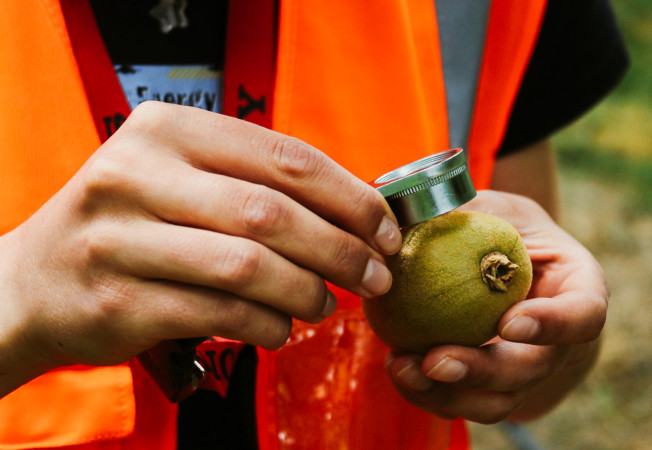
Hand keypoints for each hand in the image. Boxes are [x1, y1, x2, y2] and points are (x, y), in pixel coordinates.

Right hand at [0, 102, 400, 395]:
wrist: (32, 281)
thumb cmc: (130, 224)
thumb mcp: (180, 177)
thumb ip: (255, 182)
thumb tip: (356, 212)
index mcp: (167, 129)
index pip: (285, 157)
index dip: (350, 196)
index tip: (386, 229)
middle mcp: (137, 174)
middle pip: (273, 213)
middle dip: (342, 250)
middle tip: (376, 274)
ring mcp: (121, 239)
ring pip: (249, 267)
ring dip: (307, 291)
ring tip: (325, 303)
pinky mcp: (119, 301)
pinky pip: (221, 316)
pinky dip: (267, 325)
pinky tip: (281, 327)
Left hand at [385, 190, 607, 422]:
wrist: (502, 263)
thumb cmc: (503, 228)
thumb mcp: (494, 208)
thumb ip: (466, 211)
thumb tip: (408, 213)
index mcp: (577, 290)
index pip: (583, 315)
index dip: (552, 326)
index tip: (507, 323)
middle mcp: (558, 341)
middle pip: (532, 370)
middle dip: (483, 372)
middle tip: (435, 361)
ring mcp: (524, 371)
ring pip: (496, 401)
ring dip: (447, 395)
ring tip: (402, 367)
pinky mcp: (488, 388)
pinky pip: (461, 403)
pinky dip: (426, 393)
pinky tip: (396, 366)